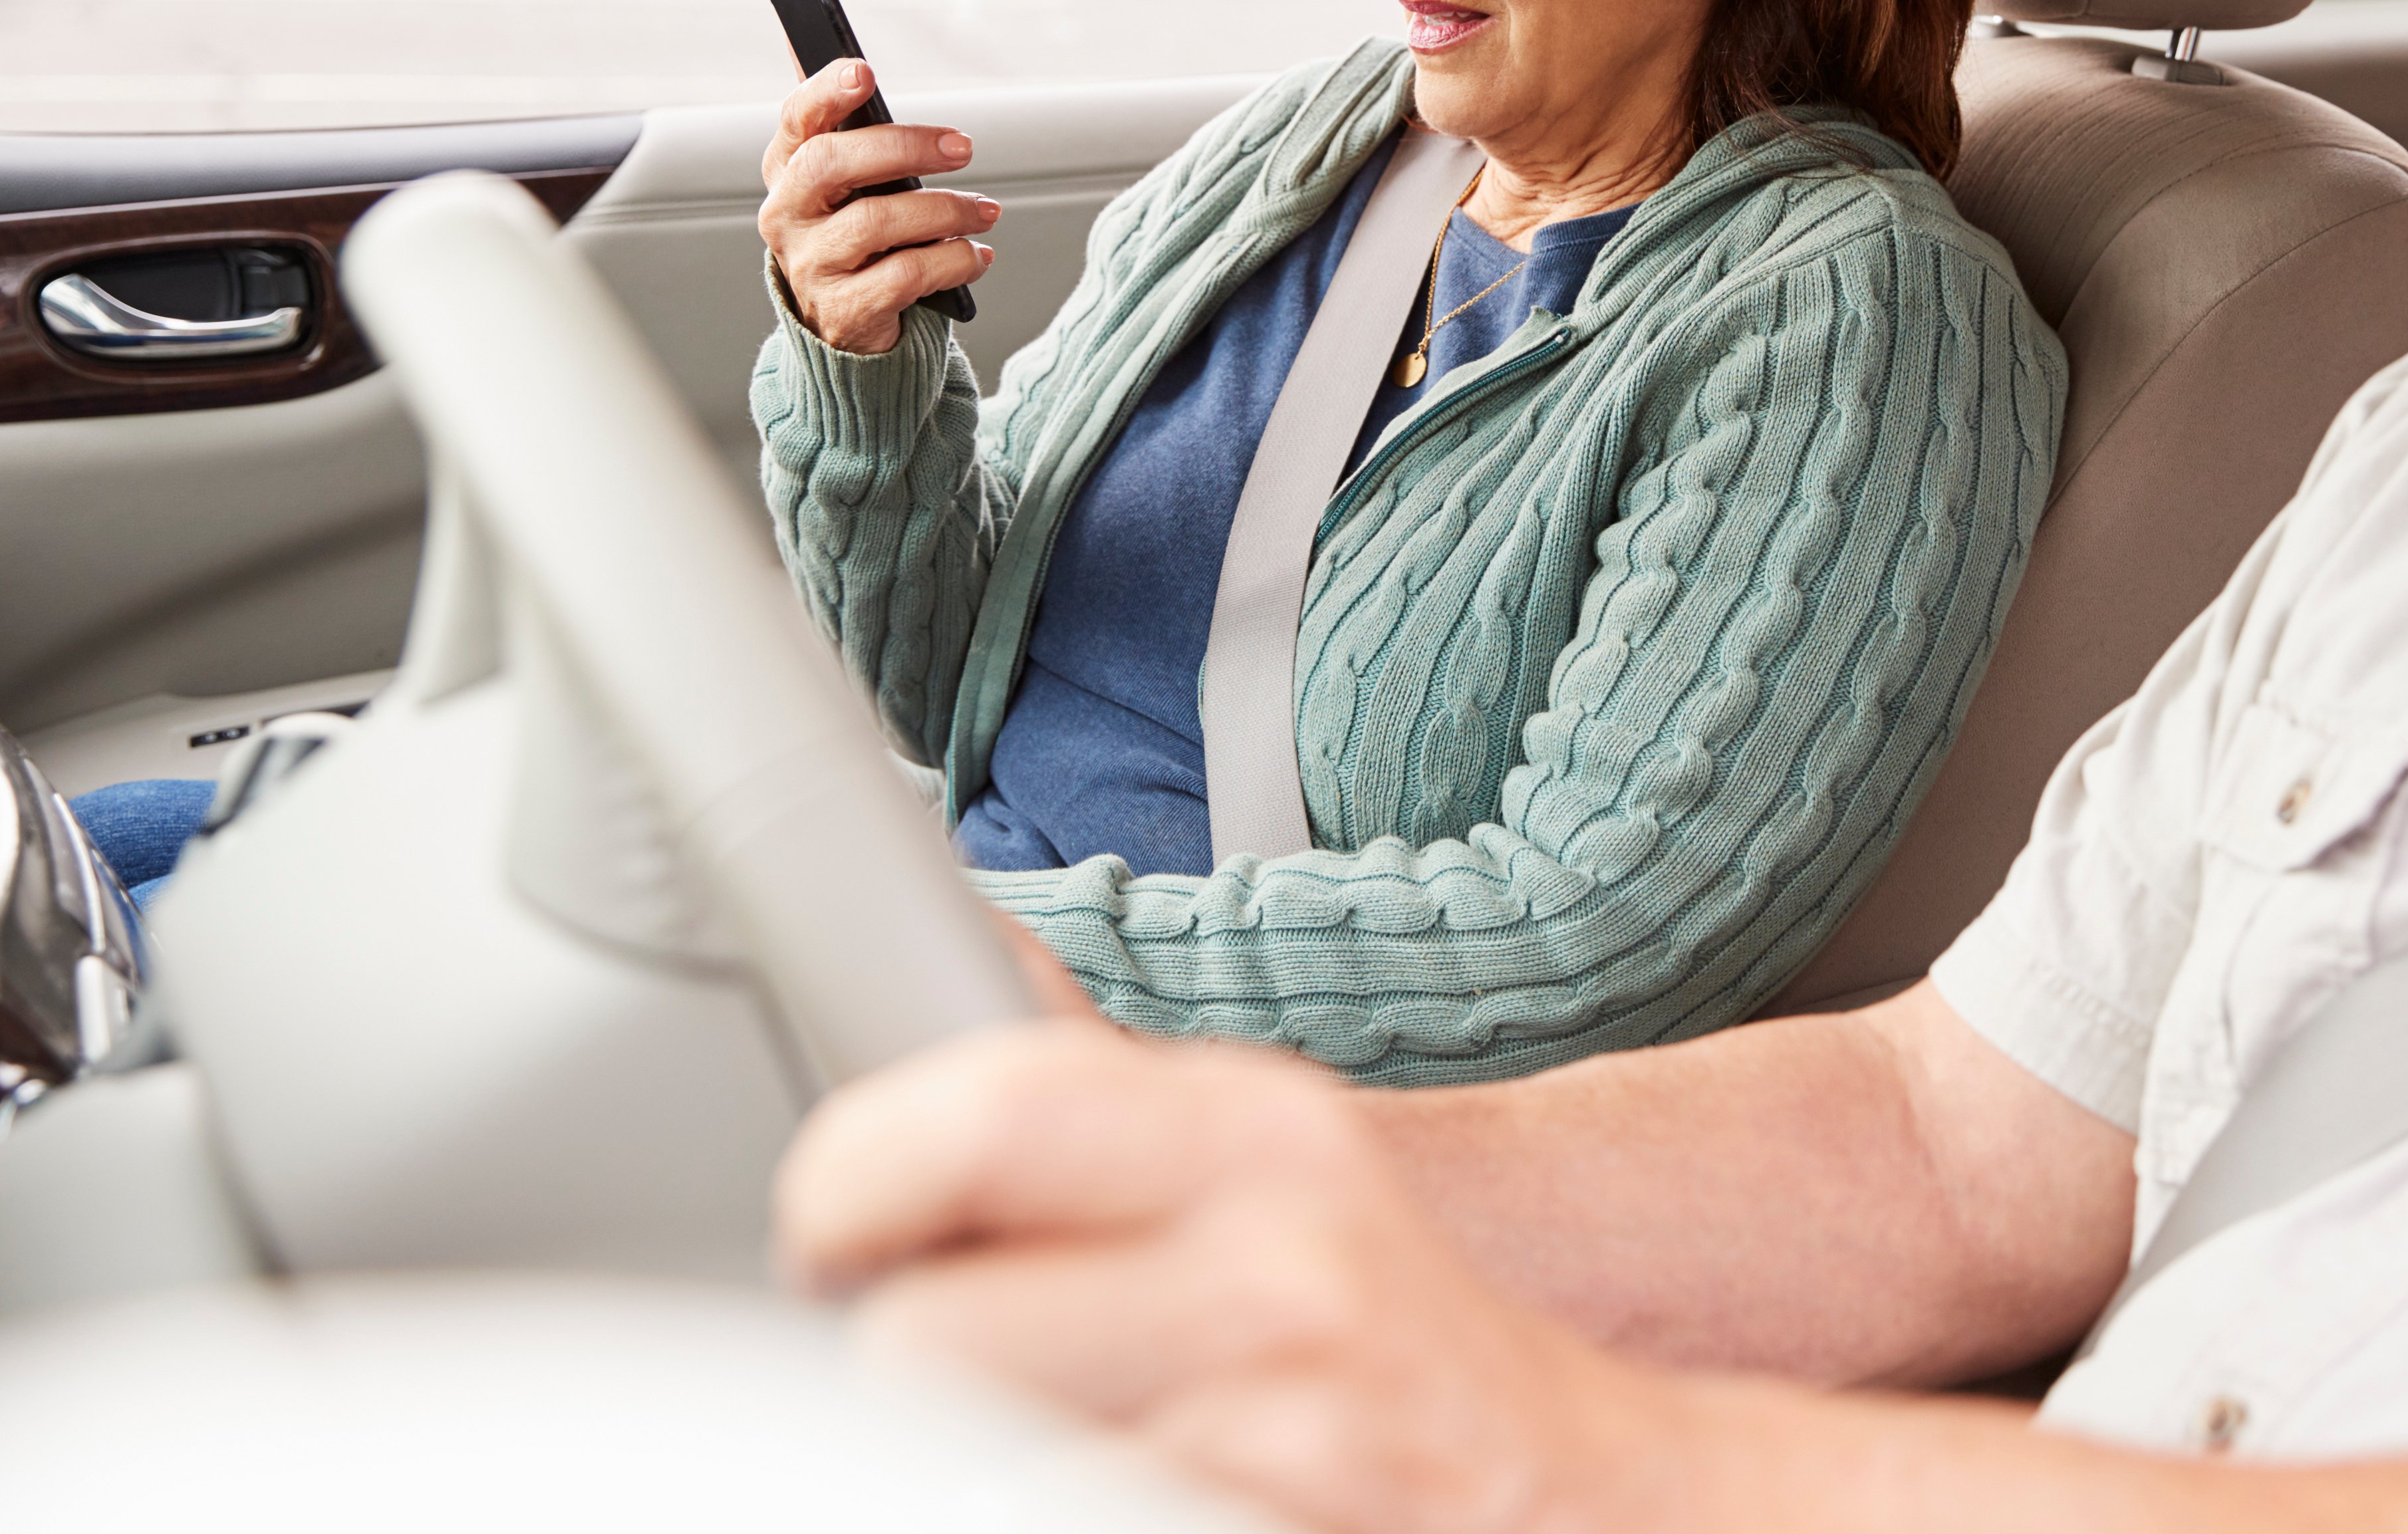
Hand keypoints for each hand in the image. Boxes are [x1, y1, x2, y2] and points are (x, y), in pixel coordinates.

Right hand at [757, 61, 998, 354]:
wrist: (846, 326)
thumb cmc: (858, 238)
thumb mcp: (850, 187)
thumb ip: (854, 137)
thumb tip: (856, 69)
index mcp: (787, 172)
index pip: (797, 121)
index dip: (825, 93)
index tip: (863, 72)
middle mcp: (787, 215)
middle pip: (831, 163)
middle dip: (904, 147)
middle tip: (963, 147)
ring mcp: (810, 265)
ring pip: (876, 221)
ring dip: (946, 211)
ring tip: (985, 210)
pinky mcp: (844, 310)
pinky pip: (904, 274)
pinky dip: (953, 260)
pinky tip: (976, 255)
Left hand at [773, 1021, 1687, 1533]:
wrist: (1575, 1488)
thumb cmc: (1375, 1323)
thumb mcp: (1266, 1159)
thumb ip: (1096, 1081)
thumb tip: (956, 933)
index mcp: (1251, 1130)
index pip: (973, 1118)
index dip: (848, 1189)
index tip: (833, 1235)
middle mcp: (1276, 1264)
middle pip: (927, 1333)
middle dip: (899, 1364)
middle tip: (924, 1363)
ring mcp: (1281, 1422)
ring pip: (968, 1458)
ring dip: (969, 1457)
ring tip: (1040, 1432)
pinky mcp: (1272, 1525)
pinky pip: (1056, 1514)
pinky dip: (1051, 1502)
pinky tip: (1113, 1478)